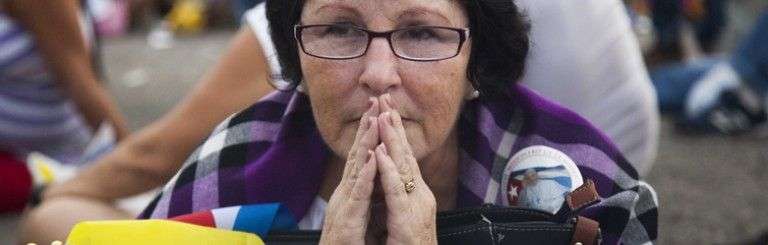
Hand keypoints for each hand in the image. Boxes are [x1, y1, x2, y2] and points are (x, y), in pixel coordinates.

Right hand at [320, 98, 379, 243]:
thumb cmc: (347, 242)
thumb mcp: (359, 215)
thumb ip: (364, 195)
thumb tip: (372, 180)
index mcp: (351, 190)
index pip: (361, 157)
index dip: (369, 134)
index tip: (378, 111)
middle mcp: (346, 192)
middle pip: (357, 154)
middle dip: (367, 127)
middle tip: (375, 101)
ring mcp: (346, 203)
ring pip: (356, 168)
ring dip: (364, 142)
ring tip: (373, 119)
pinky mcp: (349, 217)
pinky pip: (359, 192)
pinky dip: (366, 173)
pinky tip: (372, 156)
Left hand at [374, 94, 436, 244]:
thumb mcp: (402, 219)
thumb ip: (398, 199)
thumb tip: (389, 182)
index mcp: (415, 193)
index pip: (404, 158)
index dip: (394, 134)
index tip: (385, 110)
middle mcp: (419, 194)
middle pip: (405, 154)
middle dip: (393, 126)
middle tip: (384, 98)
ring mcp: (415, 205)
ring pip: (402, 166)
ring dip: (391, 139)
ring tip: (381, 115)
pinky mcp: (407, 218)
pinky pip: (395, 190)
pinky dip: (388, 169)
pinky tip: (380, 152)